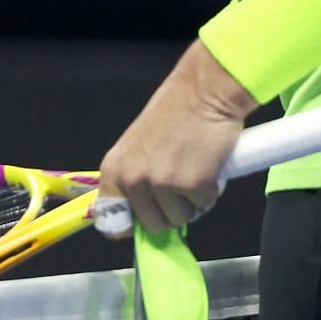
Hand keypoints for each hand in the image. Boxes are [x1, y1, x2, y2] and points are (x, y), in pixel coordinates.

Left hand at [95, 41, 254, 237]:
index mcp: (114, 170)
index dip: (129, 226)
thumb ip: (135, 178)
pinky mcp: (192, 185)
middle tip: (179, 182)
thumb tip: (139, 215)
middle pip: (153, 226)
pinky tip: (207, 165)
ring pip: (180, 219)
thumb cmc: (173, 115)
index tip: (142, 222)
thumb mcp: (138, 147)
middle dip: (170, 211)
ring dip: (191, 201)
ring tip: (193, 168)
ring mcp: (162, 183)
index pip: (110, 220)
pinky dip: (210, 191)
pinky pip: (204, 206)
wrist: (203, 93)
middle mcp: (133, 180)